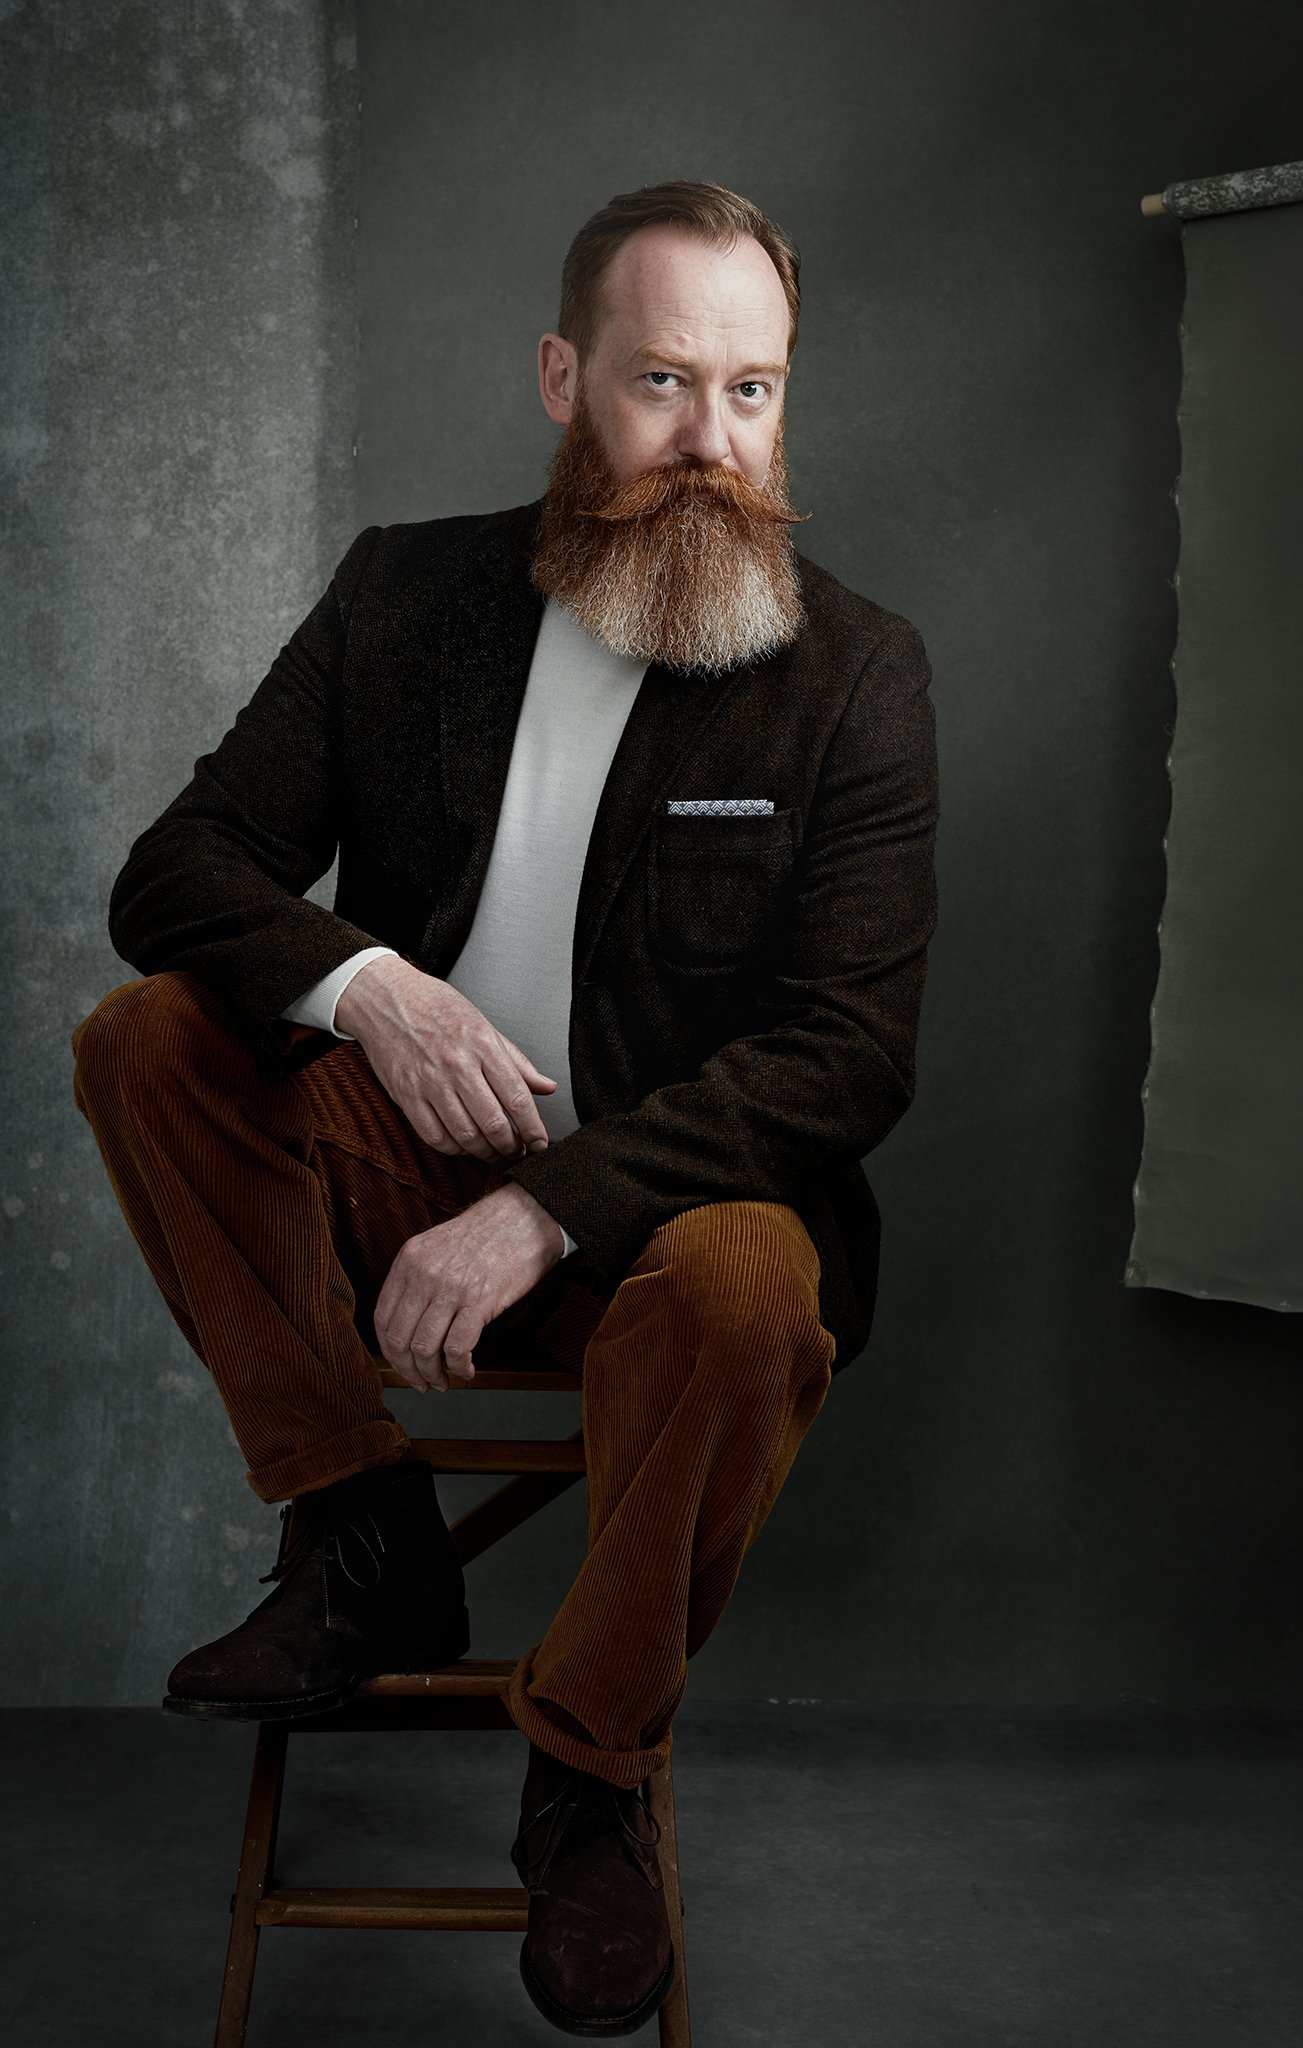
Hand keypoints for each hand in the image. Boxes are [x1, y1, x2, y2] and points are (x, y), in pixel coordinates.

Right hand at [335, 955, 555, 1159]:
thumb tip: (547, 1087)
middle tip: (517, 1151)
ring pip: (465, 1135)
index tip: (539, 1143)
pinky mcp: (406, 1095)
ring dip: (484, 1152)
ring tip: (493, 1152)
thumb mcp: (484, 1026)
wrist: (386, 998)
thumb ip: (517, 1062)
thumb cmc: (436, 1008)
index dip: (533, 1128)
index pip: (517, 1098)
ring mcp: (429, 1081)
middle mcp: (457, 1064)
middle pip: (493, 1123)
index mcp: (482, 1044)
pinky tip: (462, 1144)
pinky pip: (434, 1136)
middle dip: (510, 1147)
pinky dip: (453, 1148)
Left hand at [374, 1182, 563, 1391]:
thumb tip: (409, 1326)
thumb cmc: (484, 1236)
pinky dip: (459, 1367)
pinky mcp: (479, 1301)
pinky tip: (466, 1369)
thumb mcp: (436, 1247)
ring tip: (444, 1381)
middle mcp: (423, 1274)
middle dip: (409, 1370)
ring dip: (433, 1374)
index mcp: (408, 1260)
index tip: (401, 1366)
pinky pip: (457, 1347)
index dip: (389, 1351)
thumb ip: (417, 1279)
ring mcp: (450, 1288)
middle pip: (400, 1339)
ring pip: (425, 1349)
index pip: (382, 1319)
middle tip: (422, 1383)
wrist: (523, 1218)